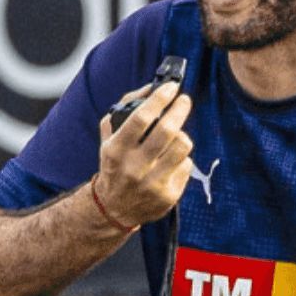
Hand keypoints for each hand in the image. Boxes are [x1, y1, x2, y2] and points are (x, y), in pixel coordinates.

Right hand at [93, 81, 193, 229]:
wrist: (114, 208)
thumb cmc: (115, 165)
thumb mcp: (109, 139)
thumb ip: (125, 111)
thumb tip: (151, 89)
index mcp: (116, 151)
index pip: (141, 118)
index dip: (159, 99)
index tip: (170, 87)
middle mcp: (133, 168)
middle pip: (167, 131)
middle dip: (179, 109)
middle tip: (183, 101)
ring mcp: (152, 184)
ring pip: (182, 147)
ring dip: (182, 135)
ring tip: (176, 135)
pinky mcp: (168, 196)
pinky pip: (186, 166)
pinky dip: (181, 159)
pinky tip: (170, 162)